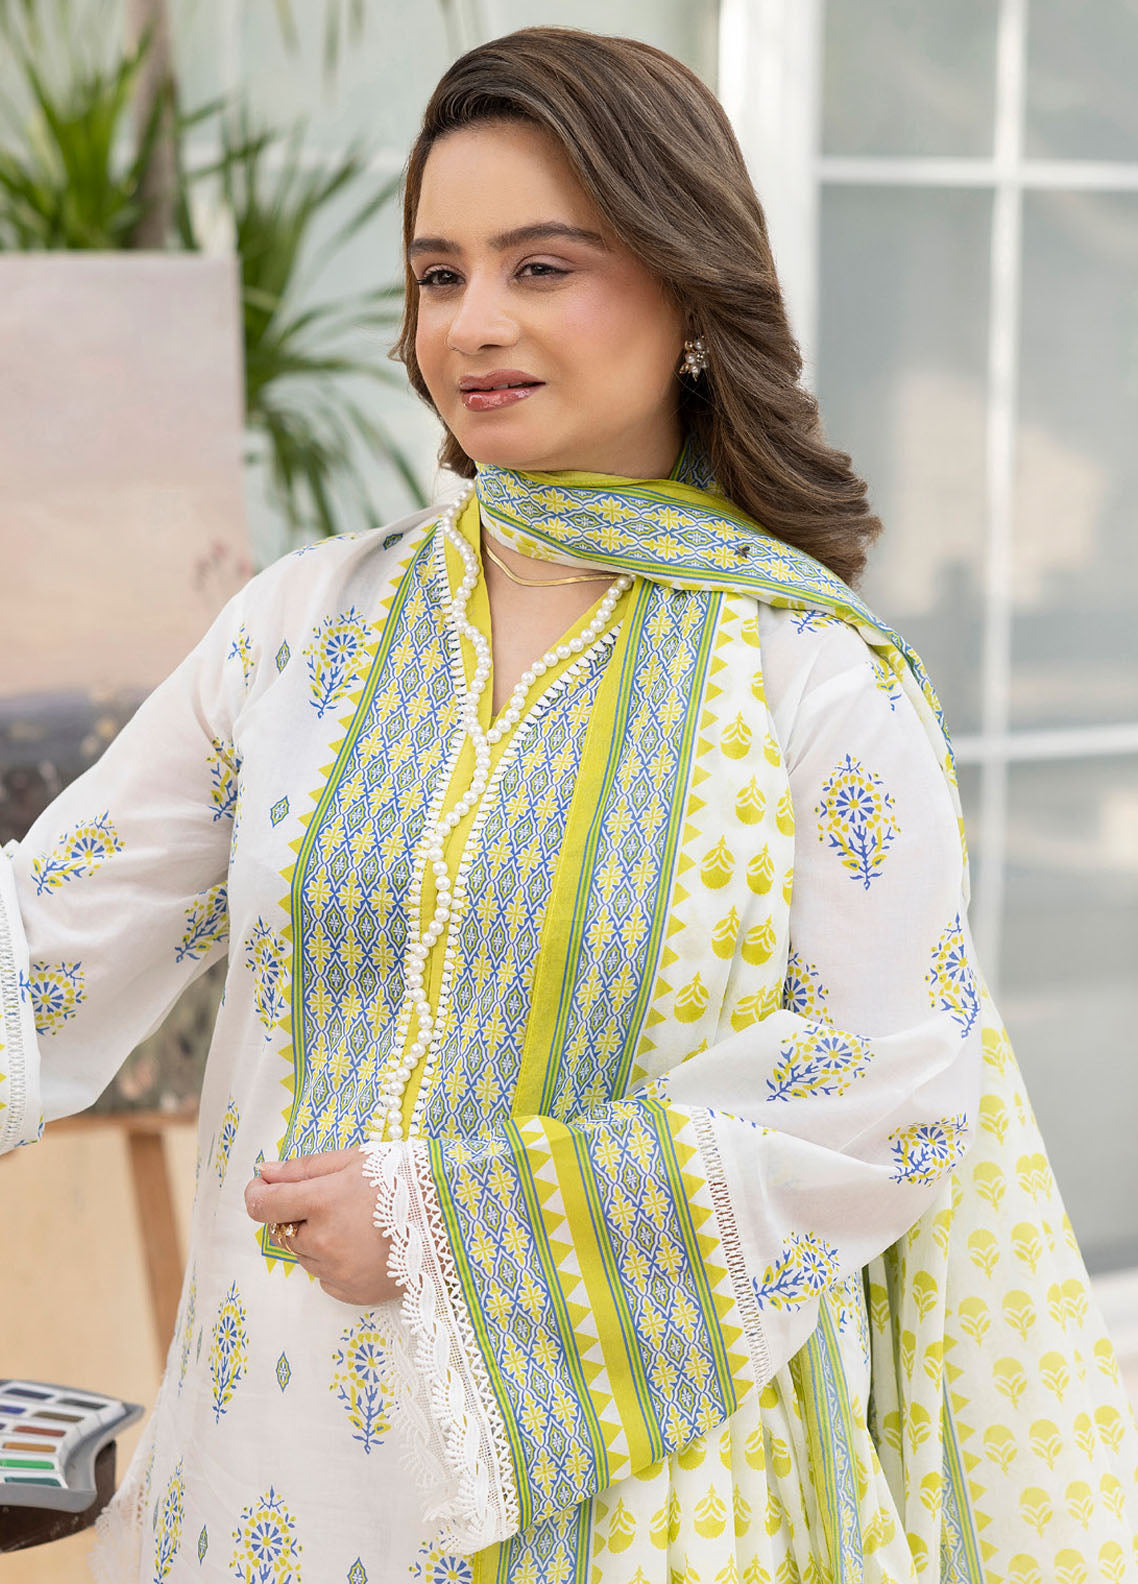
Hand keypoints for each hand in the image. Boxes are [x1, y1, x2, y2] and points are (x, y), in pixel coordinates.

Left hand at [243, 1147, 398, 1305]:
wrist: (452, 1218)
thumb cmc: (406, 1179)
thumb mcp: (355, 1160)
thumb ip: (304, 1168)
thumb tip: (264, 1174)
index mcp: (323, 1202)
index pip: (263, 1205)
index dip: (258, 1194)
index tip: (264, 1188)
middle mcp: (324, 1242)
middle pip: (284, 1232)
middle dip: (298, 1217)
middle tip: (334, 1202)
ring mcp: (338, 1273)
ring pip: (306, 1257)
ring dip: (317, 1241)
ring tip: (356, 1224)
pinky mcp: (353, 1294)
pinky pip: (326, 1279)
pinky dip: (335, 1264)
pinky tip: (364, 1246)